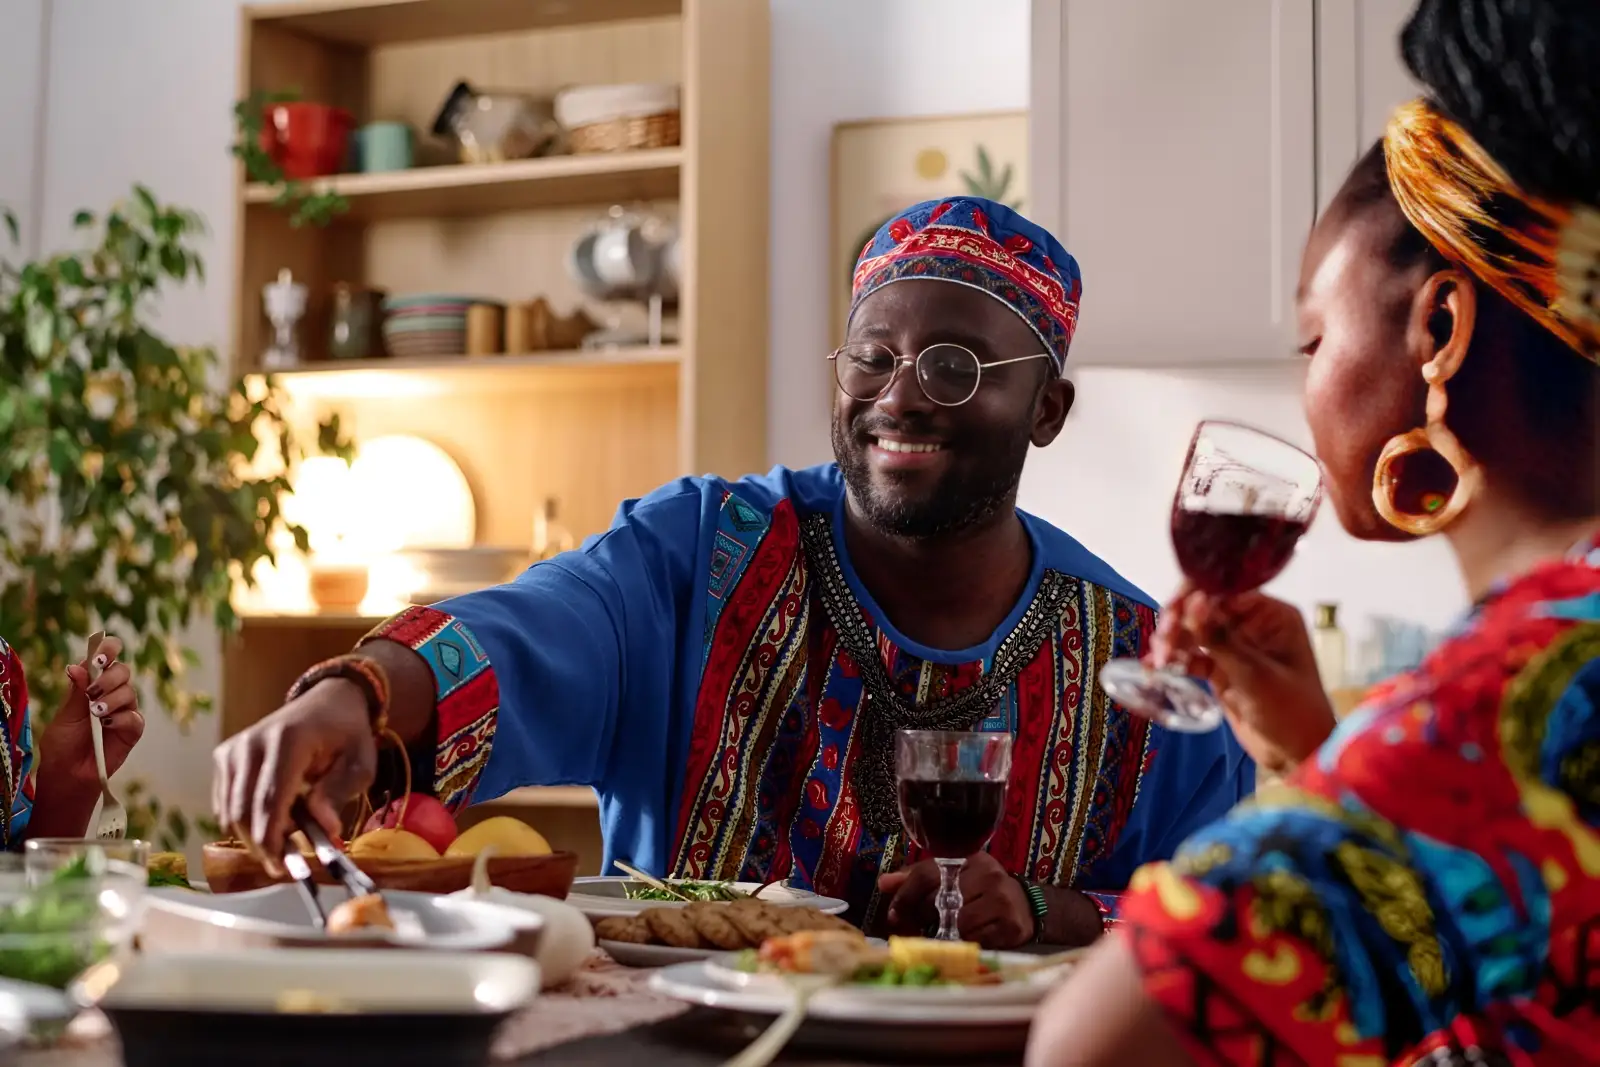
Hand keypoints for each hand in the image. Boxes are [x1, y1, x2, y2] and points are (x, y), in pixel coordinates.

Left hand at [38, 636, 144, 783]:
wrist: (69, 773)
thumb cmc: (63, 744)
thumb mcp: (65, 715)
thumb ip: (75, 692)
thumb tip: (77, 665)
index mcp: (93, 683)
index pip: (107, 656)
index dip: (108, 650)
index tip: (99, 658)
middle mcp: (112, 692)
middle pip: (123, 670)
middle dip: (108, 678)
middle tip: (92, 692)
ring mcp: (124, 710)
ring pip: (130, 692)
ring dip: (112, 700)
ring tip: (95, 714)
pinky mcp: (133, 729)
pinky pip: (134, 717)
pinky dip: (121, 718)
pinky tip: (107, 726)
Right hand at [212, 678, 375, 872]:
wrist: (327, 702)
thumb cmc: (347, 735)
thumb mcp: (361, 762)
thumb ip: (340, 792)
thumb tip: (325, 828)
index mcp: (288, 740)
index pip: (270, 800)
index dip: (272, 840)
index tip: (281, 870)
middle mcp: (252, 743)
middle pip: (244, 810)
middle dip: (261, 845)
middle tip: (284, 866)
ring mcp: (234, 749)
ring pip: (229, 811)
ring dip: (253, 835)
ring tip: (285, 840)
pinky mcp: (224, 757)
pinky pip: (225, 803)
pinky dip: (244, 821)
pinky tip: (272, 822)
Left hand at [877, 852, 1033, 948]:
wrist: (1025, 905)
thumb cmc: (980, 889)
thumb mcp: (951, 875)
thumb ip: (917, 878)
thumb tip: (883, 883)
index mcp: (968, 858)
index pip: (928, 874)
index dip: (906, 895)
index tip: (893, 914)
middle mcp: (987, 875)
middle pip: (940, 900)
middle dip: (922, 917)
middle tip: (916, 927)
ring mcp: (1002, 900)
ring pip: (958, 923)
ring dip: (943, 934)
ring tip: (940, 934)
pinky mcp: (1011, 926)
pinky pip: (976, 940)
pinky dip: (964, 943)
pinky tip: (962, 940)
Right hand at [1146, 584, 1335, 775]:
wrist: (1297, 758)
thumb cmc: (1292, 712)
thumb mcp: (1255, 674)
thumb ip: (1221, 638)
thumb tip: (1193, 600)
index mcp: (1271, 615)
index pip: (1225, 591)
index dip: (1194, 594)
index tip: (1171, 609)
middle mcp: (1251, 625)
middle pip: (1203, 609)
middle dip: (1179, 622)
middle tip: (1162, 641)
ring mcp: (1234, 647)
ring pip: (1193, 632)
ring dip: (1172, 642)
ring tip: (1159, 660)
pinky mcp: (1221, 670)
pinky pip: (1191, 657)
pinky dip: (1174, 661)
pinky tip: (1154, 668)